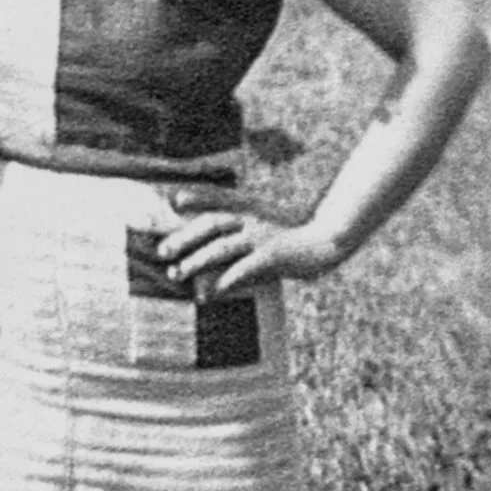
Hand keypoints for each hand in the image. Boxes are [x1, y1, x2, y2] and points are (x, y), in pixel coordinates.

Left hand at [158, 187, 345, 296]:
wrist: (327, 242)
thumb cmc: (291, 240)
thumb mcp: (265, 229)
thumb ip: (242, 233)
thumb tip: (214, 250)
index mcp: (250, 209)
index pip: (218, 199)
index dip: (196, 198)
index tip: (173, 199)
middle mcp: (253, 219)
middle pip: (212, 223)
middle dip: (185, 237)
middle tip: (162, 252)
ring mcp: (263, 236)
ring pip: (222, 247)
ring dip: (197, 261)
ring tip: (177, 274)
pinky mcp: (273, 255)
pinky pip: (243, 268)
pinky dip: (225, 280)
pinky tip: (211, 292)